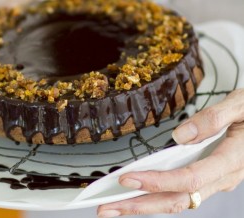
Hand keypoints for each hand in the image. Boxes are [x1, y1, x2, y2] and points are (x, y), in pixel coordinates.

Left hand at [98, 89, 243, 216]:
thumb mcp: (241, 106)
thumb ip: (213, 119)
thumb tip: (181, 135)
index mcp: (231, 160)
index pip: (188, 179)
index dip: (156, 182)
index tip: (126, 179)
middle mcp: (222, 177)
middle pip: (177, 200)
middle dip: (139, 206)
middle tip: (107, 209)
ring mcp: (216, 181)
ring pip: (178, 200)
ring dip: (145, 205)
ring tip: (116, 206)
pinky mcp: (209, 178)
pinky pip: (181, 193)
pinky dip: (157, 196)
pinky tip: (139, 194)